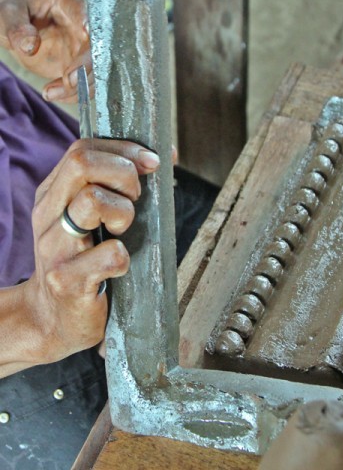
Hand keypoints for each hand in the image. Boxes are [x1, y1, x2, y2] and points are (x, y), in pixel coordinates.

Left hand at [0, 0, 89, 102]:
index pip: (86, 14)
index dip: (90, 28)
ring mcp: (86, 46)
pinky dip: (73, 94)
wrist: (13, 30)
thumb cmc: (11, 15)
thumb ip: (17, 28)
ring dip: (79, 86)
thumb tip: (30, 45)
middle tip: (69, 81)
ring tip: (49, 93)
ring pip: (96, 69)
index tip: (85, 36)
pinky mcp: (81, 65)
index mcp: (70, 2)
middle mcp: (86, 24)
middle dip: (86, 66)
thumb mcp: (7, 16)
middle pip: (97, 46)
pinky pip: (86, 83)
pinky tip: (52, 94)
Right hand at [23, 139, 160, 363]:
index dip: (124, 150)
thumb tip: (167, 155)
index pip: (83, 148)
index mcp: (53, 195)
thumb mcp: (92, 218)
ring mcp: (54, 248)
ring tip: (123, 233)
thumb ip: (117, 186)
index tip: (151, 164)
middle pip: (83, 163)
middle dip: (124, 173)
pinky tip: (118, 269)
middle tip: (135, 200)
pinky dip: (124, 258)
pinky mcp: (67, 281)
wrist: (51, 321)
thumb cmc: (86, 262)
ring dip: (124, 212)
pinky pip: (111, 254)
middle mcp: (48, 215)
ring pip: (93, 201)